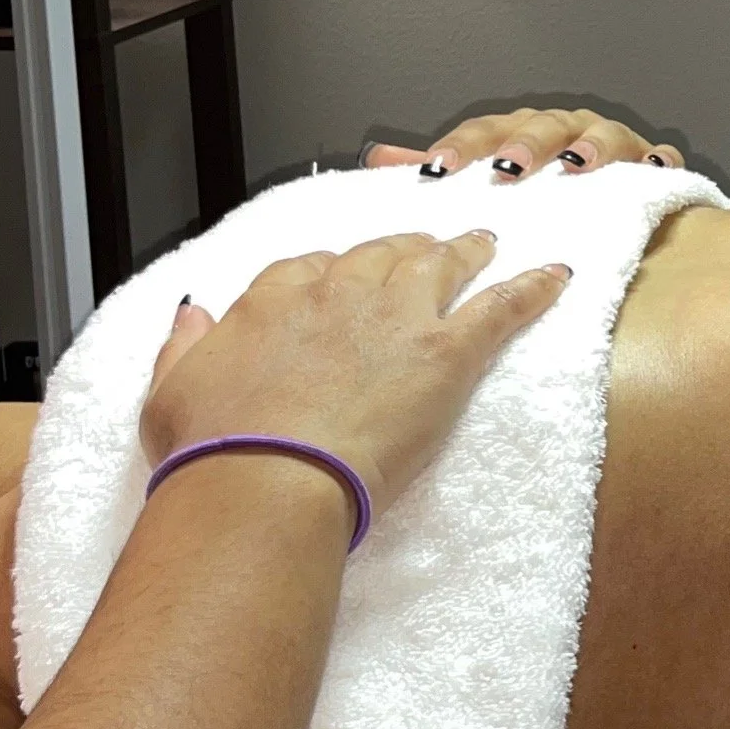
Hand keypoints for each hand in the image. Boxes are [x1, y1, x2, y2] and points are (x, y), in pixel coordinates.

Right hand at [139, 230, 570, 524]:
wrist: (265, 482)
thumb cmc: (217, 452)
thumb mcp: (173, 391)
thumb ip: (185, 346)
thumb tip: (192, 316)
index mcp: (274, 297)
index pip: (314, 267)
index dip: (339, 273)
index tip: (350, 280)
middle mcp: (336, 292)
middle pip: (381, 255)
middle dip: (407, 248)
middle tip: (433, 247)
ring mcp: (394, 318)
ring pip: (440, 265)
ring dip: (467, 252)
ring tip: (488, 245)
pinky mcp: (444, 355)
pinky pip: (499, 308)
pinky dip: (531, 290)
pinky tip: (556, 278)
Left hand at [364, 106, 683, 180]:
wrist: (619, 218)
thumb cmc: (551, 201)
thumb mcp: (492, 187)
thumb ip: (445, 174)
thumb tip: (382, 162)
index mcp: (521, 136)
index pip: (485, 133)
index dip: (463, 148)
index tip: (439, 171)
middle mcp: (563, 132)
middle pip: (540, 127)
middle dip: (524, 146)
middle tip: (507, 171)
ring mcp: (609, 145)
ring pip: (597, 134)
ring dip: (585, 147)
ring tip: (573, 166)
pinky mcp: (651, 166)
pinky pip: (655, 158)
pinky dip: (652, 160)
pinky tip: (647, 167)